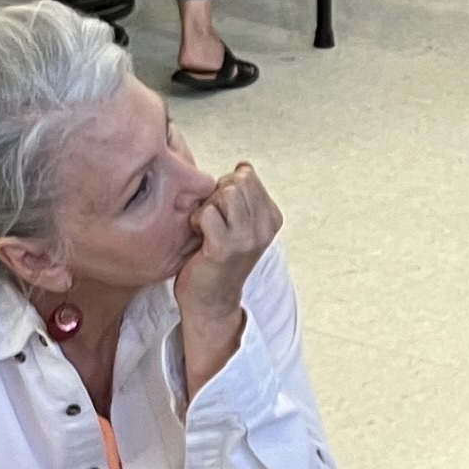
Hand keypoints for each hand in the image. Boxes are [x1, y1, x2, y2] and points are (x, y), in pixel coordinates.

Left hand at [174, 160, 280, 332]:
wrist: (211, 301)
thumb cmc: (217, 258)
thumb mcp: (240, 224)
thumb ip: (243, 196)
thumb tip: (243, 167)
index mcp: (272, 218)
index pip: (248, 175)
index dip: (227, 188)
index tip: (224, 214)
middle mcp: (265, 228)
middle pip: (236, 181)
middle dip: (216, 194)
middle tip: (212, 221)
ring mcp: (248, 238)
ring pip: (224, 192)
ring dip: (207, 207)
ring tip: (205, 229)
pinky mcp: (226, 248)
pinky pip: (207, 212)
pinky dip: (196, 221)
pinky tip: (198, 238)